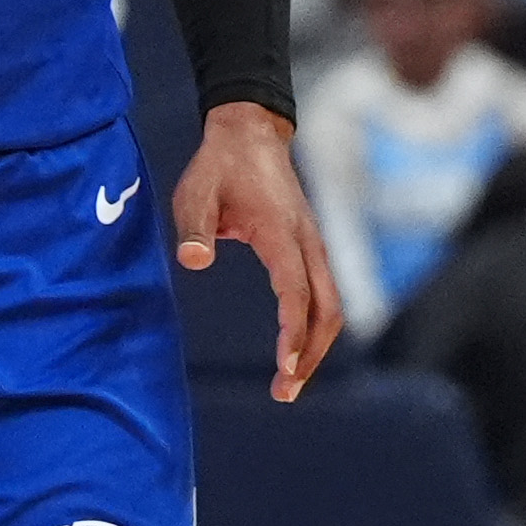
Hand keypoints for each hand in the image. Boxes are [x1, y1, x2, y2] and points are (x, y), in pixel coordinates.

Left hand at [173, 101, 342, 402]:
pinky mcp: (310, 248)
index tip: (284, 368)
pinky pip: (323, 294)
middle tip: (284, 392)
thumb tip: (194, 262)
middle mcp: (307, 241)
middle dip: (312, 354)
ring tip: (289, 382)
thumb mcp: (196, 193)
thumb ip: (194, 229)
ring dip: (317, 346)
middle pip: (328, 308)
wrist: (251, 133)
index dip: (293, 332)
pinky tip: (296, 350)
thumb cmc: (220, 167)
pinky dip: (315, 327)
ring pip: (331, 304)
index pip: (295, 290)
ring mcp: (313, 245)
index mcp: (281, 231)